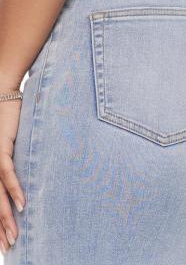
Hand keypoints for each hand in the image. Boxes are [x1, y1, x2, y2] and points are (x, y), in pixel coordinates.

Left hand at [0, 88, 24, 254]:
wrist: (2, 94)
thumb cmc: (7, 117)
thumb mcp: (10, 143)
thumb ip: (13, 159)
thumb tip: (27, 173)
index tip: (3, 238)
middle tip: (9, 247)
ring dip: (5, 218)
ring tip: (13, 236)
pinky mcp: (0, 150)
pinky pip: (7, 175)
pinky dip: (14, 191)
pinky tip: (21, 206)